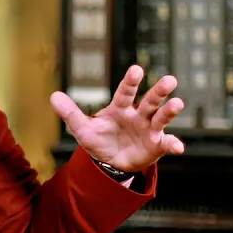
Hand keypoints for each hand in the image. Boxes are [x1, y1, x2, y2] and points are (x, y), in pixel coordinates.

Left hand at [50, 65, 184, 172]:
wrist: (110, 162)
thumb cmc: (100, 140)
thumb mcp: (83, 129)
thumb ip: (71, 113)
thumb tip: (53, 96)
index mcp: (120, 108)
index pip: (125, 92)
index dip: (130, 82)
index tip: (137, 69)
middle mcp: (137, 115)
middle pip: (149, 100)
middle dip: (159, 91)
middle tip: (170, 80)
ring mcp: (149, 129)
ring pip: (161, 117)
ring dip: (169, 111)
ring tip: (178, 103)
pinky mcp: (156, 145)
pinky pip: (167, 143)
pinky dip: (174, 144)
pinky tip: (178, 147)